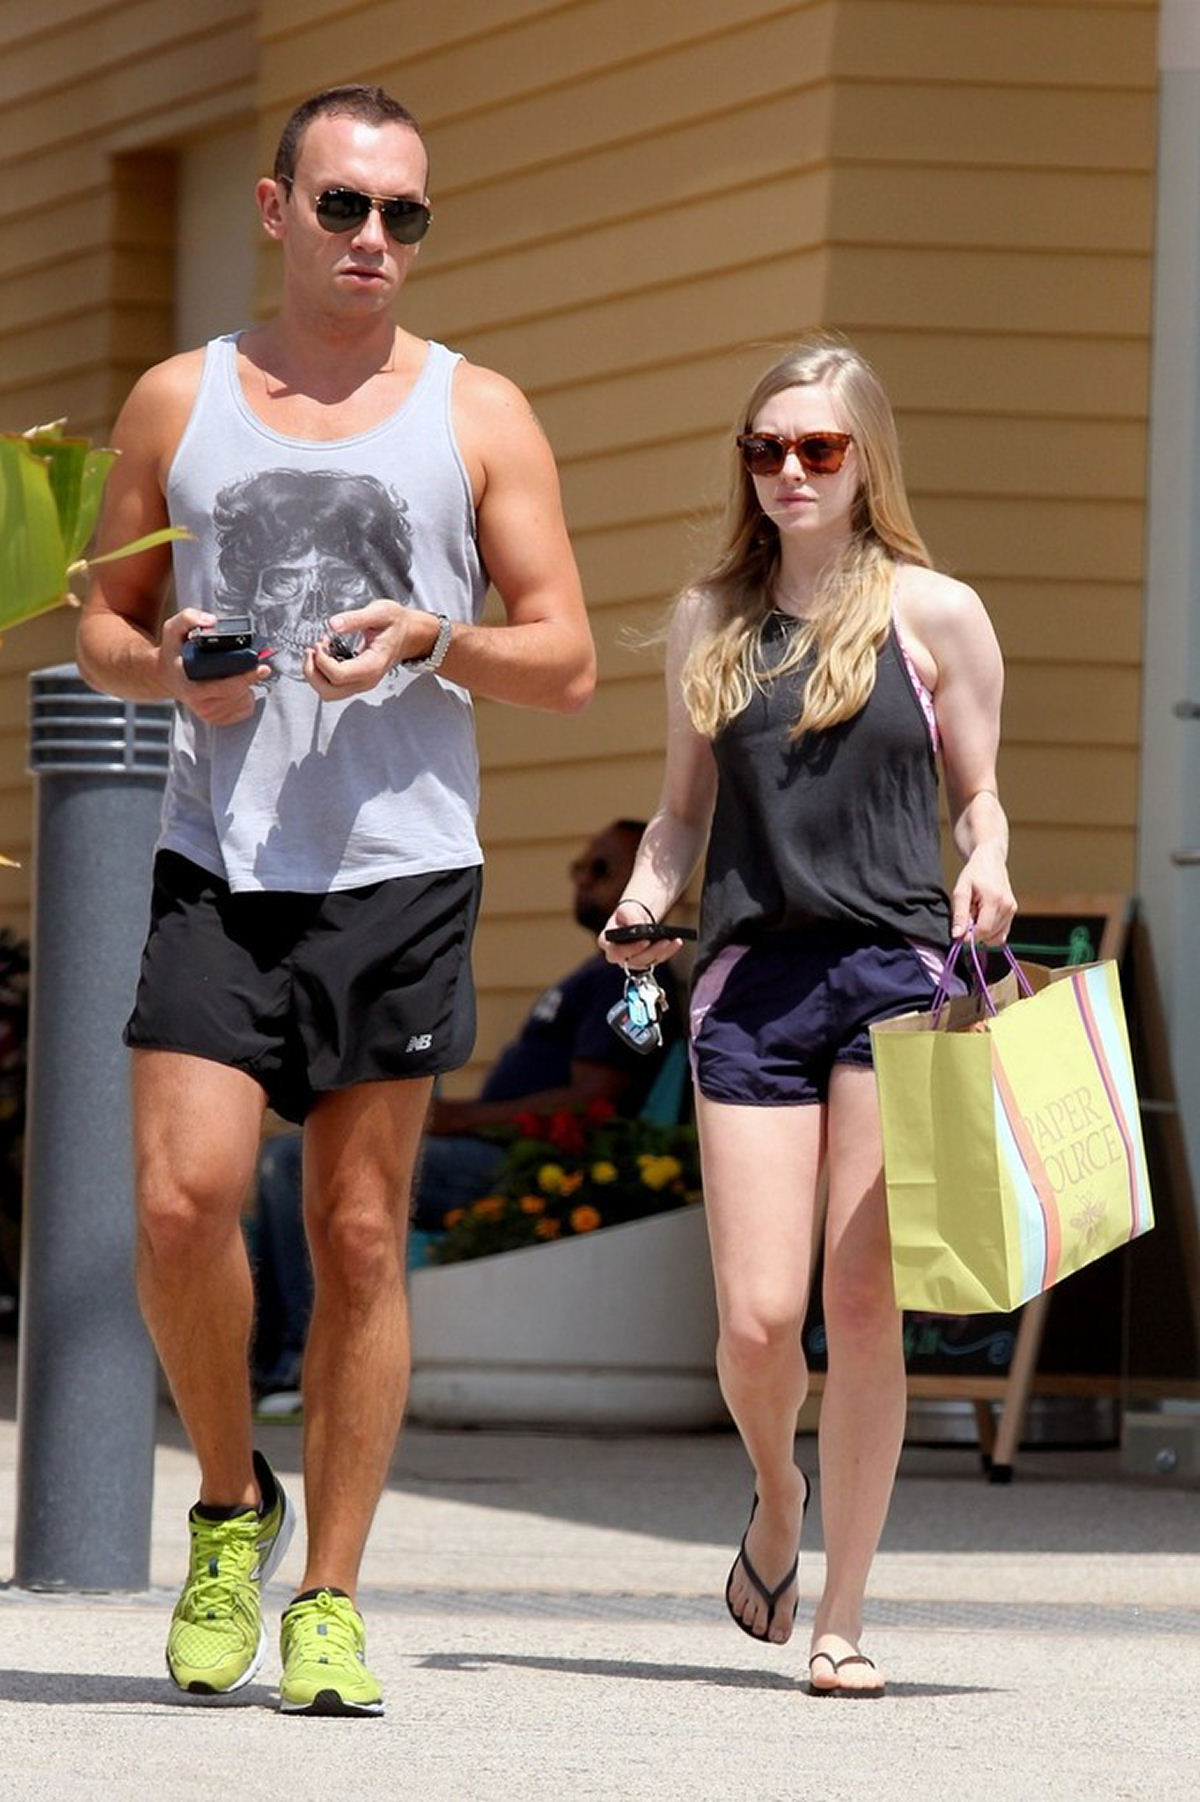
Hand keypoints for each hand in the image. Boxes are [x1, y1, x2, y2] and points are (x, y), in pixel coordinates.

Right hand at [160, 610, 267, 725]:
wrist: (165, 675)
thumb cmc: (173, 652)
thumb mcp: (172, 629)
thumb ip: (189, 618)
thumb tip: (212, 621)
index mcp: (190, 687)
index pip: (226, 687)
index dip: (246, 677)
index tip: (262, 667)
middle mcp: (199, 704)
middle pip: (239, 695)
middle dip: (250, 679)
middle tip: (252, 664)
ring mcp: (208, 714)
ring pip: (245, 703)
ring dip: (248, 687)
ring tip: (238, 674)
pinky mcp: (217, 719)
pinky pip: (245, 710)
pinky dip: (246, 698)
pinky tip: (238, 686)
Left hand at [304, 599, 441, 697]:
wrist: (410, 634)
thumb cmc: (396, 623)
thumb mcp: (379, 612)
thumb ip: (355, 618)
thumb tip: (333, 624)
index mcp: (372, 665)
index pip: (338, 675)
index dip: (322, 660)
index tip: (321, 642)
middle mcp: (366, 680)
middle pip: (328, 691)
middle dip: (312, 672)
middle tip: (314, 649)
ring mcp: (361, 683)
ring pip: (328, 693)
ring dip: (315, 674)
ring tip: (319, 651)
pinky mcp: (356, 681)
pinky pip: (332, 686)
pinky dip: (322, 673)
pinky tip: (327, 653)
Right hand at [598, 902, 684, 970]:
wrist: (638, 917)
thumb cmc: (628, 913)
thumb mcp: (626, 909)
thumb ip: (630, 916)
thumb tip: (638, 925)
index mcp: (607, 943)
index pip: (615, 952)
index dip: (630, 950)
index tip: (645, 941)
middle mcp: (618, 955)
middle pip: (633, 961)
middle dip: (651, 952)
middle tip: (664, 941)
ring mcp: (632, 960)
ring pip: (647, 963)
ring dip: (661, 952)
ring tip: (673, 941)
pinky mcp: (645, 961)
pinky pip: (657, 960)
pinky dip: (667, 952)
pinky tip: (675, 943)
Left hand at [951, 844, 1016, 944]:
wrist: (990, 860)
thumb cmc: (974, 873)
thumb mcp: (961, 891)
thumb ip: (959, 914)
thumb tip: (957, 935)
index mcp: (994, 899)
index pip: (984, 930)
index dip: (970, 936)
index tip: (959, 933)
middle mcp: (1007, 906)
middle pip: (989, 934)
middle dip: (975, 932)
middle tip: (968, 915)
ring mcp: (1012, 910)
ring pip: (996, 936)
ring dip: (982, 931)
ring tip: (976, 913)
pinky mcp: (1013, 912)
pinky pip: (1002, 932)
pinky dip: (990, 931)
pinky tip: (983, 917)